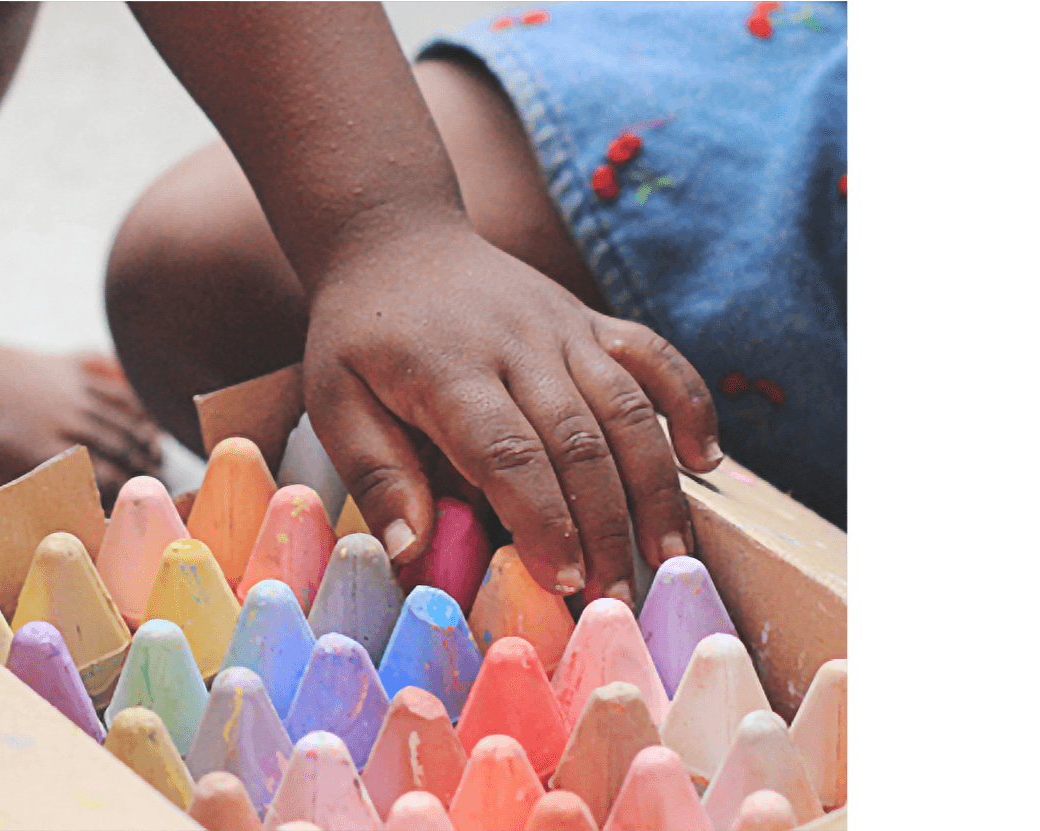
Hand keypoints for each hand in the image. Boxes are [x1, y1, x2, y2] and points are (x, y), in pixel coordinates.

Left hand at [304, 230, 722, 598]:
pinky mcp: (590, 319)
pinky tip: (705, 460)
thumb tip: (412, 550)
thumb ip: (376, 472)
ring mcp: (562, 327)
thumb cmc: (360, 335)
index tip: (564, 580)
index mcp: (448, 369)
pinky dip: (688, 402)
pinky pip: (655, 357)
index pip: (508, 453)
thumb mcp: (334, 399)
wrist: (394, 241)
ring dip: (655, 484)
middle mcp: (516, 345)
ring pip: (626, 406)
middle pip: (578, 440)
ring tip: (668, 553)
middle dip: (604, 525)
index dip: (544, 520)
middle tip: (616, 595)